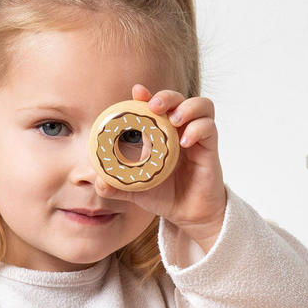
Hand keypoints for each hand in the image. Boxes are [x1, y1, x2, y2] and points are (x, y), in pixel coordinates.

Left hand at [94, 83, 226, 248]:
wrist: (188, 215)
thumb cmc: (164, 195)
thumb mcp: (135, 189)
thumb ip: (116, 184)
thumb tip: (97, 182)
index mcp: (160, 132)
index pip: (155, 104)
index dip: (146, 94)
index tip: (137, 92)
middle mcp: (180, 129)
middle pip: (178, 98)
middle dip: (167, 96)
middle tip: (154, 106)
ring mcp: (197, 137)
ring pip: (202, 106)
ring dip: (188, 107)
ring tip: (174, 120)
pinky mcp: (210, 148)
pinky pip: (209, 128)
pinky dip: (198, 129)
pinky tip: (184, 142)